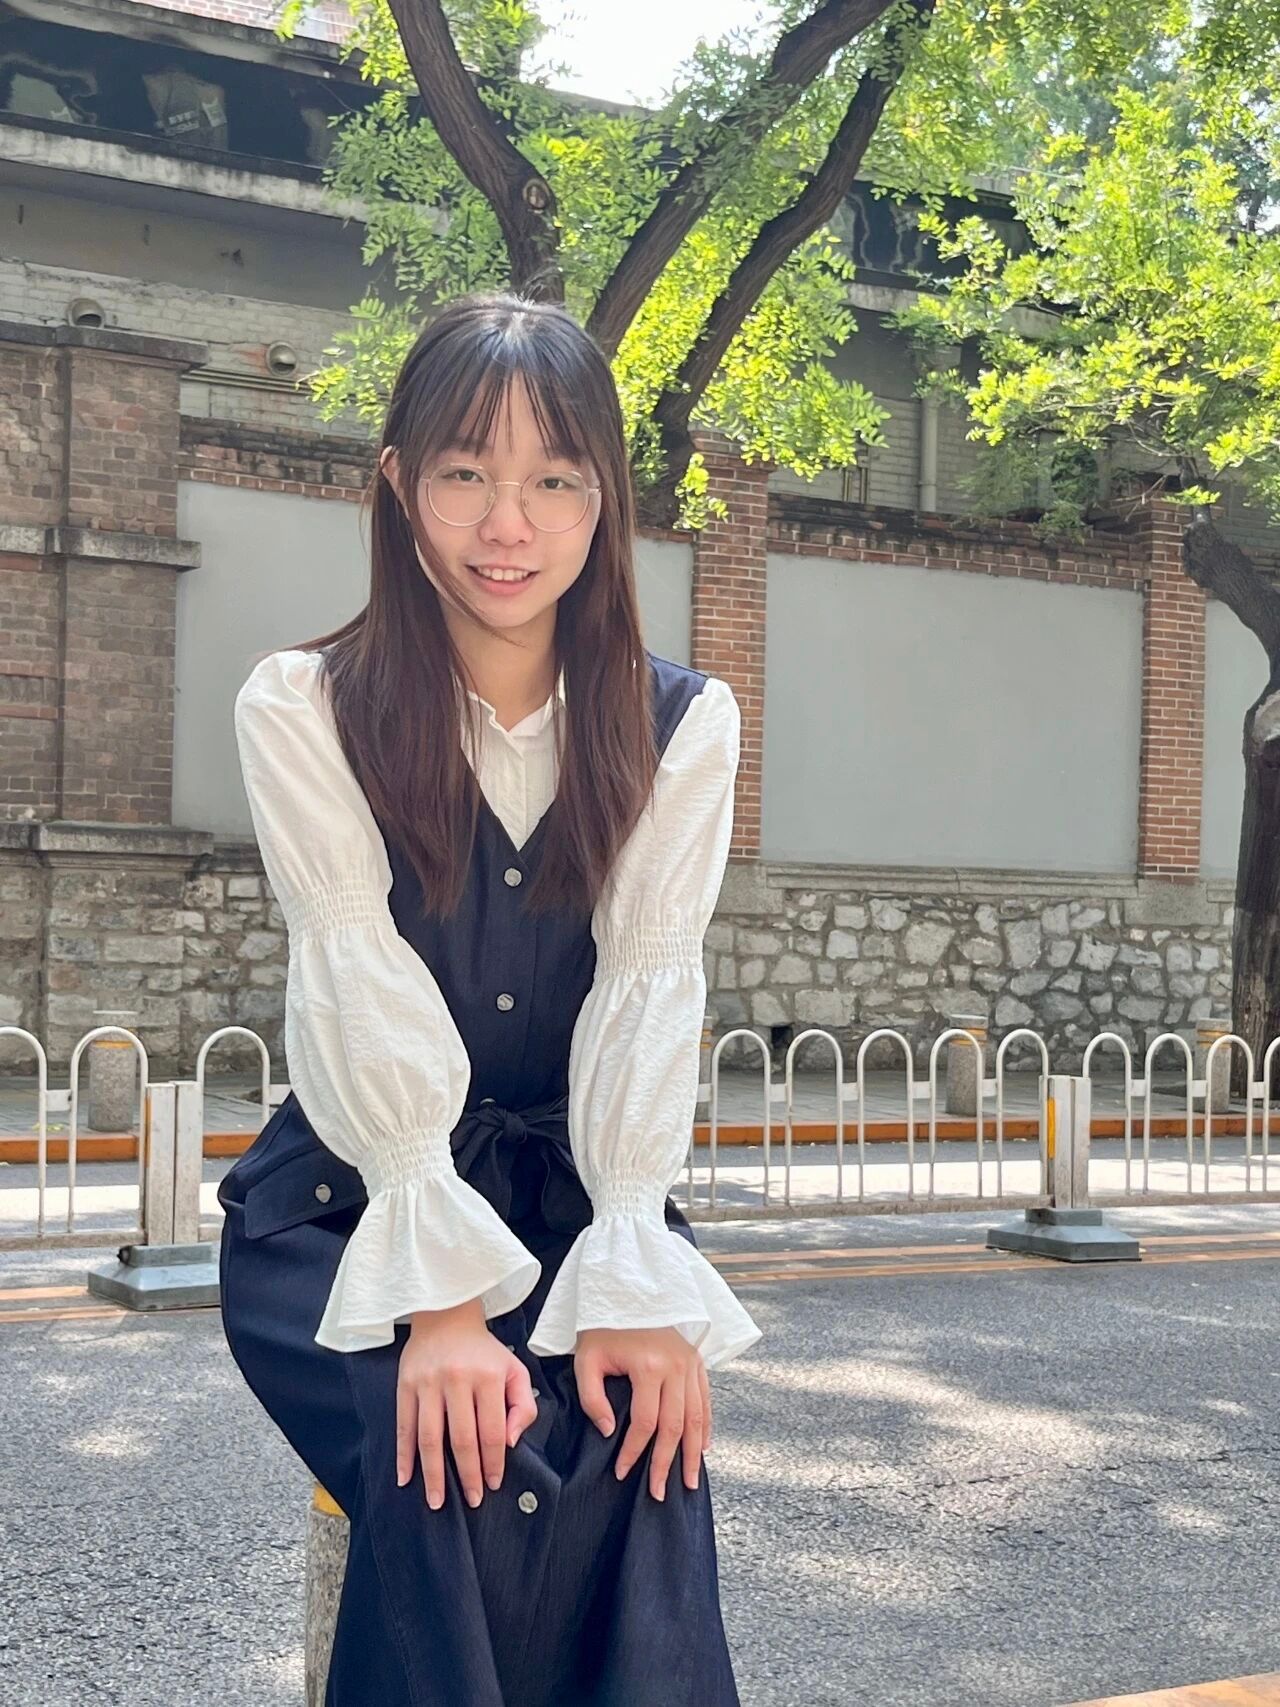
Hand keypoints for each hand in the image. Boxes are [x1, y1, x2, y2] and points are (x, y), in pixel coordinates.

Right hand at [396, 1298, 538, 1509]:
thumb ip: (523, 1405)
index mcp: (487, 1377)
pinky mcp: (405, 1385)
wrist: (446, 1315)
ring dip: (433, 1474)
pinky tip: (405, 1478)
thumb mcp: (514, 1369)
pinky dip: (403, 1455)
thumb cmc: (484, 1351)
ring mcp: (428, 1383)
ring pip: (429, 1437)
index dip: (493, 1462)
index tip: (493, 1484)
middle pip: (461, 1438)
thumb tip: (512, 1442)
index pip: (492, 1431)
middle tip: (471, 1500)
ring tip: (437, 1501)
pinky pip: (404, 1426)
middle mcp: (457, 1380)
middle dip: (467, 1474)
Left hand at [574, 1326, 710, 1501]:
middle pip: (675, 1426)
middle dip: (667, 1463)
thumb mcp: (587, 1359)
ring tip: (689, 1481)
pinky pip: (705, 1399)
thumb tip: (609, 1432)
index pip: (645, 1422)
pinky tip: (702, 1448)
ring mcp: (690, 1362)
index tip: (622, 1472)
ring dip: (693, 1453)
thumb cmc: (602, 1327)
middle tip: (659, 1492)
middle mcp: (675, 1365)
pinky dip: (705, 1426)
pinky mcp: (696, 1360)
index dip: (634, 1452)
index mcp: (648, 1365)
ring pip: (696, 1417)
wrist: (625, 1291)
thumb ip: (593, 1398)